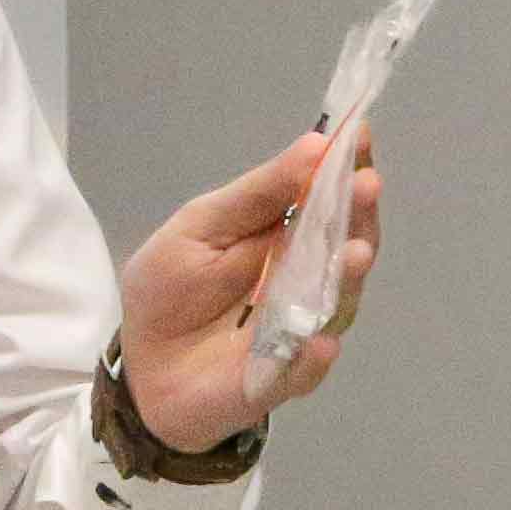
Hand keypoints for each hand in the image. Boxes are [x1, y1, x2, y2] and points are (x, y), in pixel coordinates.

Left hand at [119, 127, 379, 450]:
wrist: (144, 369)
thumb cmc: (171, 292)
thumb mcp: (202, 227)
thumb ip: (255, 195)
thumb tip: (314, 144)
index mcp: (288, 234)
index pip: (328, 194)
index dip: (347, 164)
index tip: (361, 132)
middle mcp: (310, 277)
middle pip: (346, 241)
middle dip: (358, 213)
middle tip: (366, 185)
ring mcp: (305, 327)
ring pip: (337, 302)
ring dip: (347, 278)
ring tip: (354, 253)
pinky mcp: (285, 376)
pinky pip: (306, 366)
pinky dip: (314, 356)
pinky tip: (319, 342)